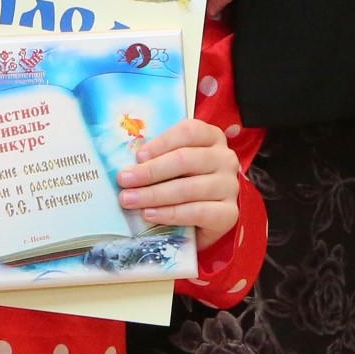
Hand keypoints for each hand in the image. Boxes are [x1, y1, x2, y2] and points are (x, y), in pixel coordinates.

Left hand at [117, 118, 239, 247]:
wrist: (206, 221)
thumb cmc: (186, 182)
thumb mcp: (175, 164)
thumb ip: (159, 157)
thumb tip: (129, 163)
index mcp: (212, 137)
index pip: (188, 132)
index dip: (161, 143)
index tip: (137, 157)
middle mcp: (225, 158)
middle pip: (185, 159)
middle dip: (150, 171)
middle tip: (124, 180)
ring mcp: (230, 186)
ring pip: (188, 188)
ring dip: (154, 195)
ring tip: (130, 200)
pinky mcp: (229, 214)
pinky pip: (196, 212)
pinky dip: (169, 214)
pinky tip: (150, 214)